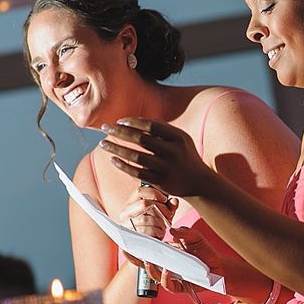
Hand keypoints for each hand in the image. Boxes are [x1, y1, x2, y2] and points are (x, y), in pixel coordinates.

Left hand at [99, 118, 215, 197]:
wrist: (200, 183)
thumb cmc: (185, 156)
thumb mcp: (180, 139)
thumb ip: (161, 128)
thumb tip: (133, 120)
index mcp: (178, 137)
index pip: (150, 125)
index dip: (132, 122)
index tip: (118, 122)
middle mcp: (173, 151)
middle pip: (141, 139)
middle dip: (119, 132)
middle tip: (105, 129)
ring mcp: (167, 167)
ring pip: (136, 157)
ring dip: (117, 149)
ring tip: (103, 144)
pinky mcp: (161, 182)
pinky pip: (137, 173)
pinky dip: (123, 166)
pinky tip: (113, 160)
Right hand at [117, 184, 178, 238]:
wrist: (146, 248)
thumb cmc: (155, 227)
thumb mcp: (163, 215)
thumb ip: (169, 206)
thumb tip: (174, 200)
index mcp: (131, 204)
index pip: (139, 191)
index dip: (155, 193)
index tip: (165, 199)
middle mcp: (125, 213)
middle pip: (145, 203)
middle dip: (161, 209)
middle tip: (168, 216)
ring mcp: (126, 225)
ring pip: (147, 218)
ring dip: (160, 222)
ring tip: (163, 226)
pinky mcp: (129, 236)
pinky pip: (146, 230)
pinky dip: (157, 231)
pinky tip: (159, 234)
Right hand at [127, 226, 225, 289]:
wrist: (220, 266)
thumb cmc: (205, 251)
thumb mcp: (197, 237)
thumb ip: (186, 232)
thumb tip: (172, 230)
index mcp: (165, 254)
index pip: (147, 251)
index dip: (135, 247)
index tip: (125, 240)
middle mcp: (165, 266)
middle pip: (145, 264)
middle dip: (134, 258)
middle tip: (128, 250)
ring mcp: (171, 277)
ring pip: (155, 276)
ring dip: (150, 269)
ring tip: (149, 261)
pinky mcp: (180, 287)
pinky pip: (169, 286)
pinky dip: (166, 279)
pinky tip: (167, 271)